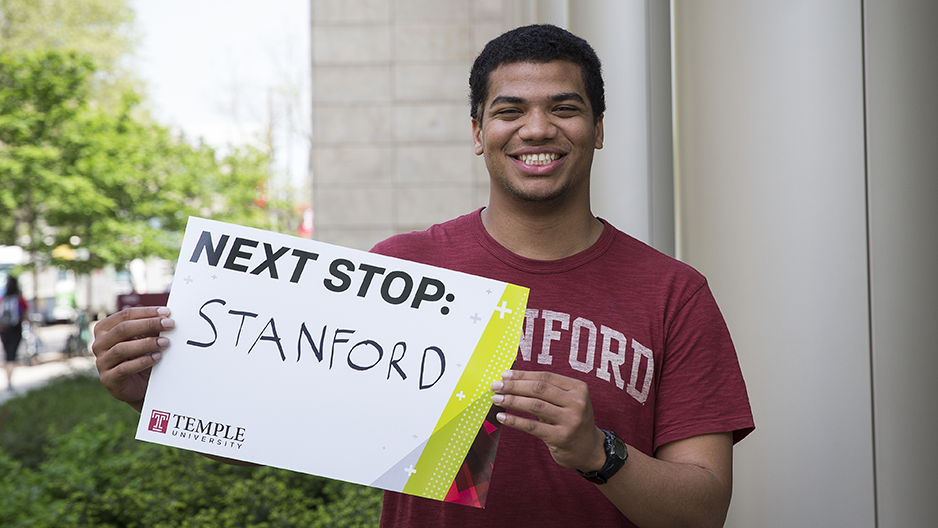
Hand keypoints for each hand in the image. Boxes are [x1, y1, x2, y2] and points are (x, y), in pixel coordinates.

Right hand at [91, 306, 173, 411]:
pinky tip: (157, 357)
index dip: (146, 312)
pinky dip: (142, 362)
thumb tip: (167, 316)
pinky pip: (124, 368)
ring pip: (122, 349)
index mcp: (105, 329)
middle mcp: (100, 344)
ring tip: (165, 342)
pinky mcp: (109, 379)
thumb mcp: (144, 339)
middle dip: (148, 324)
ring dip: (146, 344)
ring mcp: (102, 362)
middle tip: (169, 325)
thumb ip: (151, 327)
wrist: (138, 386)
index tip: (166, 312)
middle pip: (122, 329)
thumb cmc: (140, 357)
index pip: (125, 315)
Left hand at [491, 370, 606, 471]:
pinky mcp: (561, 437)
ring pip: (534, 405)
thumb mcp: (567, 401)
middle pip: (539, 389)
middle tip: (496, 386)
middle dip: (514, 386)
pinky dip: (514, 420)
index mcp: (578, 388)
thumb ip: (547, 391)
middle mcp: (577, 402)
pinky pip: (532, 426)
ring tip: (496, 399)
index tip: (504, 375)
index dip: (523, 375)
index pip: (545, 377)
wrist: (590, 449)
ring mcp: (570, 420)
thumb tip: (511, 380)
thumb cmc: (572, 420)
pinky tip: (501, 417)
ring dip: (512, 401)